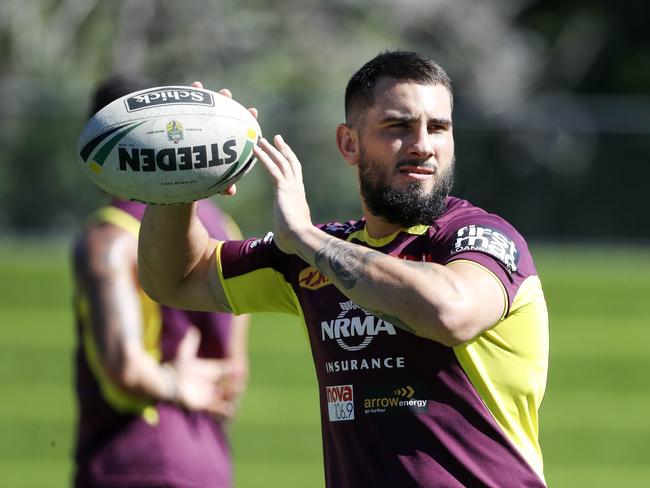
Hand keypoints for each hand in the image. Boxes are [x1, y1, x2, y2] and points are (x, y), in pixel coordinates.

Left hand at [168, 326, 233, 416]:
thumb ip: (190, 343)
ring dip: (232, 395)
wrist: (167, 385)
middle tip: (240, 381)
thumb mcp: (184, 355)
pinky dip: (224, 410)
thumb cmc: (176, 370)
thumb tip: (193, 329)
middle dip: (236, 383)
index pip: (226, 369)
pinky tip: (229, 409)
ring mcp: (210, 394)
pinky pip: (217, 408)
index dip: (234, 369)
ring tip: (236, 394)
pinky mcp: (205, 405)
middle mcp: (212, 382)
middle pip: (229, 383)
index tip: (241, 368)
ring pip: (225, 395)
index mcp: (211, 370)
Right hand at [190, 81, 257, 196]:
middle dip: (225, 102)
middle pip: (221, 114)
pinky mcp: (182, 126)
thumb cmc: (201, 181)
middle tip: (225, 93)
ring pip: (201, 110)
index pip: (239, 129)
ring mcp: (198, 127)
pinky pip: (180, 113)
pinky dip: (179, 102)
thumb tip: (231, 191)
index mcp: (225, 142)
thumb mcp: (212, 183)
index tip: (253, 112)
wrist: (181, 182)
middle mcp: (213, 131)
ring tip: (198, 87)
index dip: (247, 119)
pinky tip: (175, 94)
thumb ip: (223, 185)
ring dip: (201, 96)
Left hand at [252, 135, 313, 255]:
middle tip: (276, 138)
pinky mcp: (283, 189)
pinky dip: (264, 158)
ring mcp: (291, 188)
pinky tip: (255, 150)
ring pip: (281, 163)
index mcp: (298, 198)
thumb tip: (281, 239)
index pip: (295, 176)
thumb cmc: (294, 242)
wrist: (302, 239)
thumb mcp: (288, 232)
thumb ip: (284, 230)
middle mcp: (297, 189)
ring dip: (271, 150)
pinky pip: (273, 169)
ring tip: (260, 140)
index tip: (284, 155)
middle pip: (291, 163)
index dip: (290, 164)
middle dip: (284, 150)